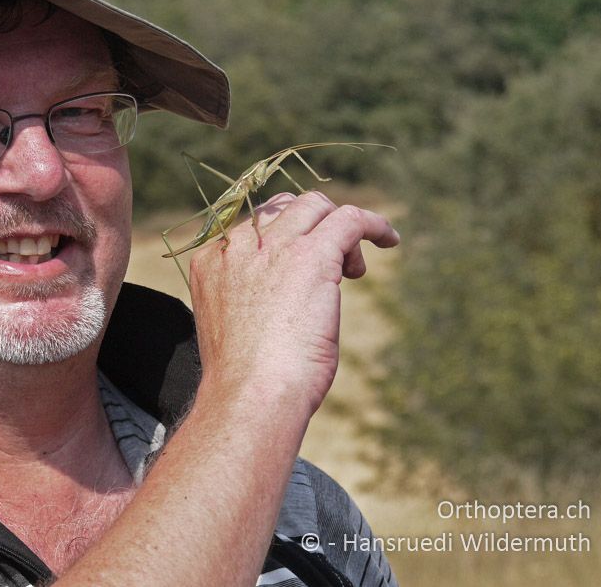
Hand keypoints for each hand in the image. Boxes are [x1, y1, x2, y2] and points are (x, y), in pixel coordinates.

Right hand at [188, 190, 398, 414]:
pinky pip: (348, 219)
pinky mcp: (311, 256)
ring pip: (314, 206)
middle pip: (282, 208)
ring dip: (339, 229)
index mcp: (211, 262)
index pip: (251, 228)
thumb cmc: (244, 382)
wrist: (251, 395)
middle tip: (333, 266)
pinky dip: (373, 224)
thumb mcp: (234, 330)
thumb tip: (283, 306)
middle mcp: (237, 246)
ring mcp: (272, 247)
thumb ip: (250, 301)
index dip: (283, 242)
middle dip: (310, 227)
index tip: (300, 273)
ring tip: (351, 270)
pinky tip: (390, 239)